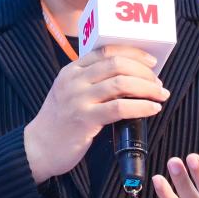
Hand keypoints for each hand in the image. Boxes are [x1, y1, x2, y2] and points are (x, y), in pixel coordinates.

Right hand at [23, 45, 169, 182]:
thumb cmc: (59, 121)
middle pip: (116, 64)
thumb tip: (129, 78)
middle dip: (144, 71)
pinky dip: (141, 106)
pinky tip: (152, 109)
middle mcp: (74, 81)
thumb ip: (90, 81)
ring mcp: (78, 99)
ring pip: (121, 84)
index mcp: (71, 70)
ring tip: (160, 95)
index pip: (106, 50)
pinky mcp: (84, 119)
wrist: (38, 147)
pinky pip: (120, 108)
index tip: (151, 61)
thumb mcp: (68, 92)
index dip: (133, 53)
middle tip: (158, 82)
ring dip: (147, 88)